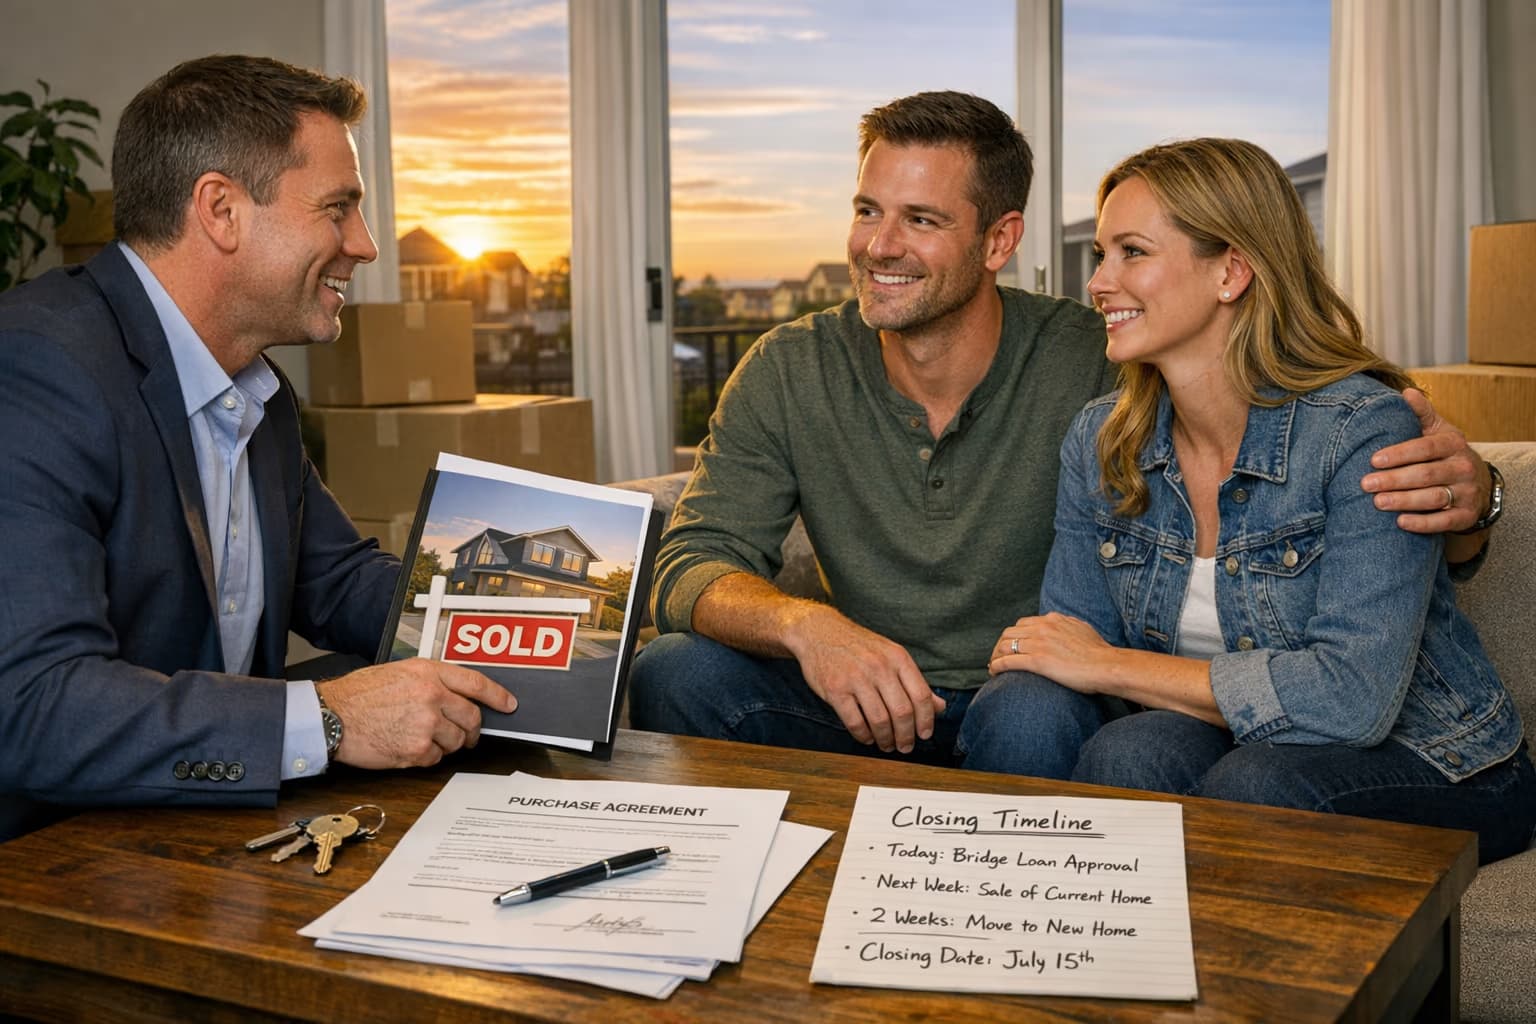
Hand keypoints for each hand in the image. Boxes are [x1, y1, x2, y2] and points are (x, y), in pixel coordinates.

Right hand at [317, 659, 516, 769]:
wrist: (331, 716)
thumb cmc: (359, 695)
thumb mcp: (399, 672)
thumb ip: (431, 680)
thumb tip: (456, 694)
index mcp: (429, 673)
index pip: (476, 683)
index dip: (497, 696)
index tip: (509, 704)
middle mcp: (432, 696)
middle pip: (472, 717)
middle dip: (471, 729)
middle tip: (465, 734)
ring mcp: (426, 723)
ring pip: (456, 741)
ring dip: (445, 744)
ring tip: (421, 737)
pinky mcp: (416, 749)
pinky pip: (436, 759)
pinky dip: (426, 757)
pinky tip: (407, 746)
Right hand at [785, 611, 944, 753]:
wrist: (819, 631)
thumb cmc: (859, 646)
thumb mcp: (891, 655)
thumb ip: (914, 682)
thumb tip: (939, 707)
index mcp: (897, 658)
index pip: (921, 695)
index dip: (926, 720)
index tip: (925, 734)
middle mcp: (879, 667)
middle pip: (902, 712)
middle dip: (906, 736)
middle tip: (905, 747)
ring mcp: (856, 678)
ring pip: (880, 720)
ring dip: (886, 739)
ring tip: (886, 745)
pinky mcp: (835, 690)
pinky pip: (855, 722)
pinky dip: (864, 736)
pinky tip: (867, 737)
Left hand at [989, 613, 1116, 692]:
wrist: (1107, 665)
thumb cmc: (1100, 653)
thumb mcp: (1083, 629)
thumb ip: (1069, 626)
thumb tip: (1065, 627)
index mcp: (1053, 620)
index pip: (1023, 624)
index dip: (1013, 636)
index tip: (1011, 646)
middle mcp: (1043, 628)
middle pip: (1009, 633)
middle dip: (1000, 645)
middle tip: (997, 657)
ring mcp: (1039, 644)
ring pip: (1004, 646)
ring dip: (995, 656)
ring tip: (993, 666)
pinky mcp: (1037, 661)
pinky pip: (1008, 661)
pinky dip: (997, 666)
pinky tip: (994, 672)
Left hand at [1361, 388, 1489, 534]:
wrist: (1477, 483)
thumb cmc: (1444, 453)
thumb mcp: (1437, 430)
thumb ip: (1421, 413)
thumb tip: (1405, 392)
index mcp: (1453, 443)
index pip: (1426, 448)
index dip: (1400, 454)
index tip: (1373, 460)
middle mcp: (1463, 467)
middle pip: (1426, 475)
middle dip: (1394, 480)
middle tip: (1366, 484)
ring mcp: (1467, 492)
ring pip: (1434, 498)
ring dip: (1404, 501)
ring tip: (1378, 502)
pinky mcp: (1466, 516)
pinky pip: (1444, 522)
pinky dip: (1423, 523)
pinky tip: (1401, 522)